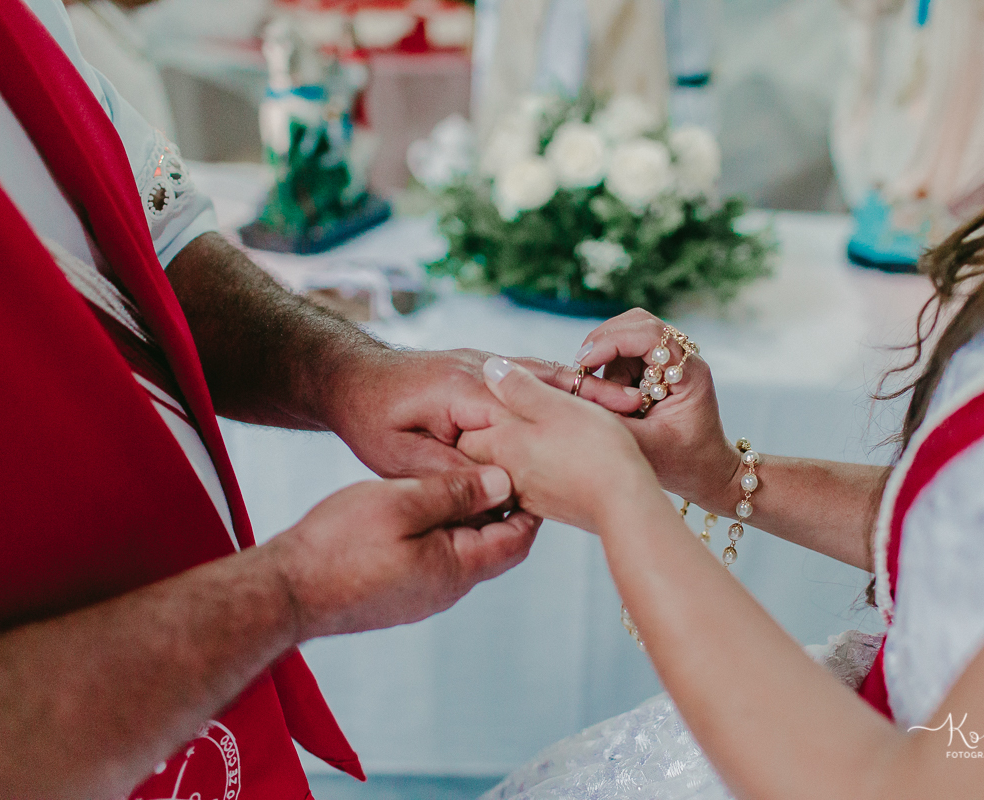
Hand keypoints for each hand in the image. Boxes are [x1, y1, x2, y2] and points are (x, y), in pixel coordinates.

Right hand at [267, 465, 539, 639]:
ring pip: (464, 552)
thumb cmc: (339, 544)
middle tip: (501, 466)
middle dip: (502, 508)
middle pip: (496, 546)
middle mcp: (447, 589)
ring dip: (469, 519)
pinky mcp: (399, 594)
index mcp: (458, 569)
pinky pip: (436, 560)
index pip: (517, 537)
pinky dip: (442, 532)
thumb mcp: (403, 502)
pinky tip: (423, 506)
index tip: (528, 467)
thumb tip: (503, 482)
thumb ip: (456, 492)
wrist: (285, 591)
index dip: (528, 502)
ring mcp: (422, 595)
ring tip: (460, 479)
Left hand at [330, 348, 640, 477]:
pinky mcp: (479, 374)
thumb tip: (497, 491)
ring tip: (622, 400)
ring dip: (579, 387)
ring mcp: (480, 367)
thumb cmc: (368, 418)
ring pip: (540, 375)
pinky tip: (582, 398)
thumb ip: (450, 472)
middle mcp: (478, 371)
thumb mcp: (399, 455)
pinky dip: (557, 384)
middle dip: (590, 393)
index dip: (576, 407)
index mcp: (465, 391)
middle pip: (545, 381)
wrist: (348, 378)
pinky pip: (525, 376)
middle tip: (635, 406)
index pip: (530, 401)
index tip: (615, 417)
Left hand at [457, 358, 663, 533]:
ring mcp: (526, 493)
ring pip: (505, 465)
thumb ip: (519, 387)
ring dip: (517, 448)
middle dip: (493, 430)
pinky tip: (558, 456)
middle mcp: (506, 472)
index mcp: (502, 444)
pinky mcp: (546, 505)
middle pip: (481, 449)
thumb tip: (490, 370)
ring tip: (543, 431)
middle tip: (519, 411)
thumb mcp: (557, 405)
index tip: (499, 396)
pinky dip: (535, 467)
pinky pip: (527, 482)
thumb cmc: (595, 451)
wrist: (626, 505)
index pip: (465, 429)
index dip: (479, 410)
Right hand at [575, 309, 741, 513]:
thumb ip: (612, 422)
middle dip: (604, 342)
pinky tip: (610, 394)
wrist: (707, 473)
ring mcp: (671, 360)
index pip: (650, 335)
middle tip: (583, 371)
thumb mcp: (646, 448)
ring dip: (607, 357)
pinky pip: (626, 351)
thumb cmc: (684, 465)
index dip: (612, 342)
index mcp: (691, 374)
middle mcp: (684, 359)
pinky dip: (609, 365)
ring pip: (628, 333)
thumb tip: (575, 398)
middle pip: (637, 323)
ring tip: (603, 393)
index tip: (584, 363)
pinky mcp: (658, 367)